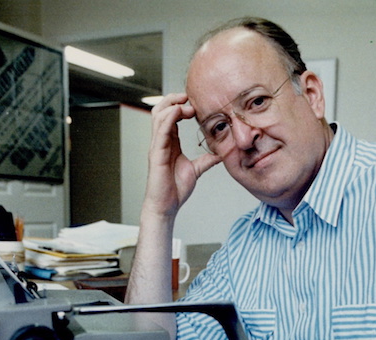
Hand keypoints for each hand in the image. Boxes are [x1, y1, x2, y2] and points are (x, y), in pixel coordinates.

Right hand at [144, 93, 222, 216]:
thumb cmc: (175, 190)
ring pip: (158, 116)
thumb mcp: (195, 170)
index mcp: (169, 143)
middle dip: (173, 99)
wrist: (166, 206)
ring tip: (186, 104)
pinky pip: (160, 130)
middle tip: (189, 98)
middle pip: (161, 110)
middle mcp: (161, 142)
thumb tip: (219, 155)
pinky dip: (168, 118)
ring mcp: (157, 146)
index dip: (181, 106)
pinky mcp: (156, 153)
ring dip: (172, 105)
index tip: (195, 104)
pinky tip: (178, 111)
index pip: (171, 117)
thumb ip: (205, 160)